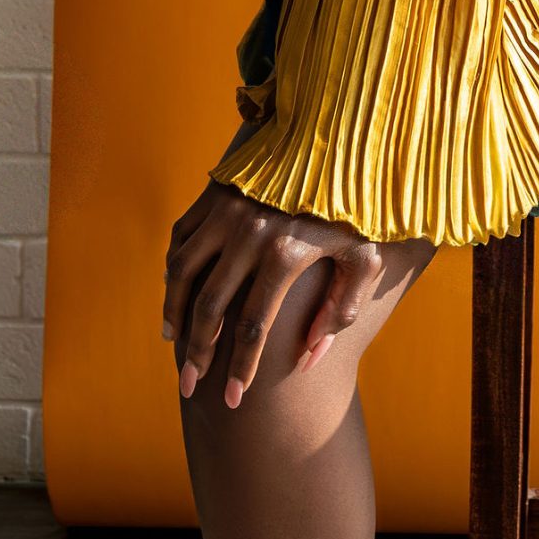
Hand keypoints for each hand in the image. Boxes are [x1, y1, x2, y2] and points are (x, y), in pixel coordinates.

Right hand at [162, 173, 392, 409]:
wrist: (340, 137)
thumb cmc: (356, 204)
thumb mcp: (364, 258)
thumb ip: (340, 311)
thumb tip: (308, 359)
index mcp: (285, 253)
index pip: (252, 327)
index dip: (241, 369)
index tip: (235, 401)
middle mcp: (249, 233)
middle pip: (210, 308)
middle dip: (198, 354)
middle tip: (191, 388)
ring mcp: (228, 211)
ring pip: (184, 273)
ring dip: (175, 313)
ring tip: (175, 345)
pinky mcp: (216, 193)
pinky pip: (182, 238)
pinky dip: (174, 270)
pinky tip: (176, 294)